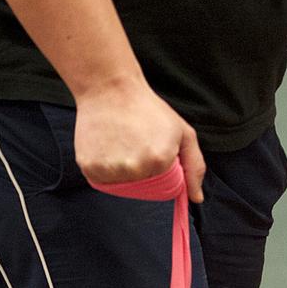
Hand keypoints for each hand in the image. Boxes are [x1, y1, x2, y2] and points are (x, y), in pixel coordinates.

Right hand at [75, 76, 205, 203]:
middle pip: (141, 187)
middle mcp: (135, 168)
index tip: (150, 146)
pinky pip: (101, 180)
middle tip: (134, 142)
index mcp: (160, 160)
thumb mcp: (182, 132)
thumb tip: (197, 199)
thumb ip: (194, 166)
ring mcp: (111, 169)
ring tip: (120, 142)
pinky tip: (107, 146)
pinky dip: (104, 168)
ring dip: (121, 170)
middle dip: (141, 169)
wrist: (110, 89)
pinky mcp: (89, 167)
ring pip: (120, 185)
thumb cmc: (148, 108)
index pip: (162, 184)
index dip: (158, 167)